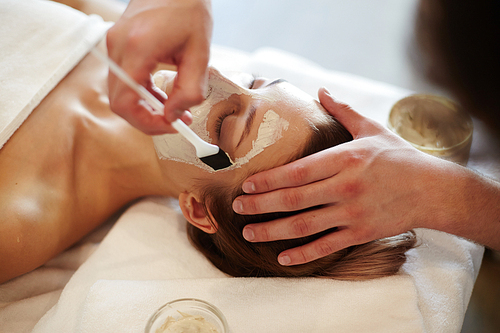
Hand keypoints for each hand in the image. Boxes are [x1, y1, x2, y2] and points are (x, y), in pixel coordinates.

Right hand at [106, 0, 212, 134]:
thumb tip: (174, 115)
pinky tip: (162, 91)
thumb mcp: (200, 53)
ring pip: (121, 92)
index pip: (126, 102)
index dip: (147, 123)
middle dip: (148, 118)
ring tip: (174, 105)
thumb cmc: (189, 8)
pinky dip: (141, 92)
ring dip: (146, 105)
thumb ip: (190, 90)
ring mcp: (114, 45)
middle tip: (176, 120)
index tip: (171, 126)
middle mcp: (118, 47)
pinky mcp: (117, 44)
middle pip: (119, 102)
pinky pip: (123, 79)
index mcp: (138, 48)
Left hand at [233, 88, 456, 264]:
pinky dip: (304, 254)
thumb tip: (320, 89)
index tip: (246, 183)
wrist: (433, 190)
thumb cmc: (399, 156)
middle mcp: (346, 187)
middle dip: (261, 205)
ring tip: (249, 233)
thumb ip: (343, 111)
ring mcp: (353, 212)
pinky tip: (282, 257)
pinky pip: (327, 246)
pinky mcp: (361, 233)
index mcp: (345, 159)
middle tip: (236, 207)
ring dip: (273, 231)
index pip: (298, 171)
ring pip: (305, 226)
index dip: (269, 179)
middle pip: (294, 199)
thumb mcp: (372, 128)